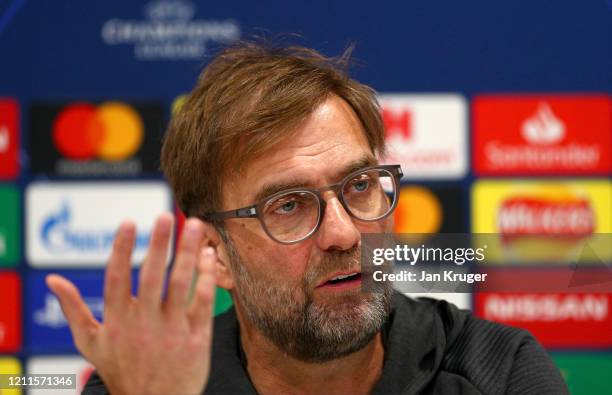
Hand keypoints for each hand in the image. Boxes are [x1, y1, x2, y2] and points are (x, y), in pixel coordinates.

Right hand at [46, 213, 216, 394]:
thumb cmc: (121, 370)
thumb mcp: (90, 344)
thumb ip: (73, 310)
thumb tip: (53, 280)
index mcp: (117, 321)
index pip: (118, 278)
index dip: (122, 249)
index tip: (129, 222)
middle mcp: (144, 324)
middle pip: (152, 276)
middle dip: (158, 244)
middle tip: (165, 216)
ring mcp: (172, 331)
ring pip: (181, 284)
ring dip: (188, 253)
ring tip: (194, 226)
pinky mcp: (196, 339)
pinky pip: (202, 303)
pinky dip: (206, 278)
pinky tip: (208, 256)